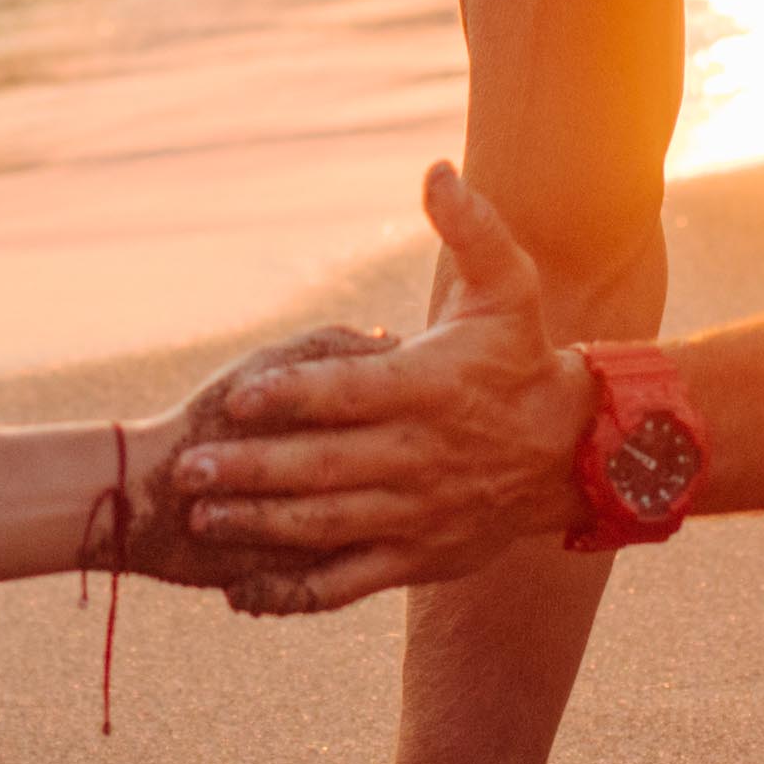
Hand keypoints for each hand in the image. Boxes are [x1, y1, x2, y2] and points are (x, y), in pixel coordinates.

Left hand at [165, 168, 595, 611]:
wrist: (573, 452)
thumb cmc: (522, 359)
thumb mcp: (510, 286)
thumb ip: (472, 228)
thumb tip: (437, 169)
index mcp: (429, 389)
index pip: (349, 394)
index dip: (292, 398)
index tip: (237, 397)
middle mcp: (419, 457)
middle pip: (325, 467)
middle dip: (253, 471)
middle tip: (190, 470)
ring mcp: (416, 514)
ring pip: (328, 526)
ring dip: (262, 527)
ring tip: (203, 521)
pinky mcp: (416, 557)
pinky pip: (348, 582)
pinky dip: (296, 594)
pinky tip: (244, 593)